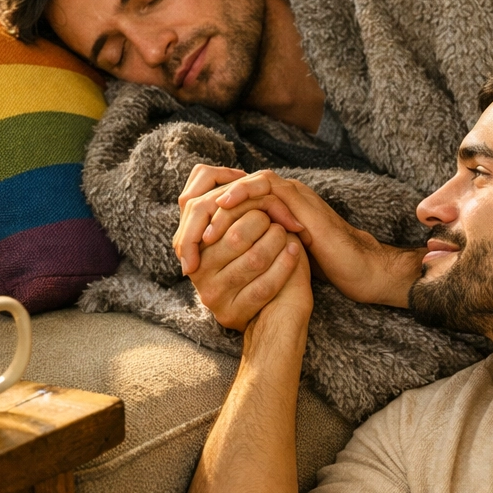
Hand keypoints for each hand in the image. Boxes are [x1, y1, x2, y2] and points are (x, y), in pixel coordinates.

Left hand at [176, 167, 423, 307]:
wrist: (353, 268)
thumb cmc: (315, 267)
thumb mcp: (270, 261)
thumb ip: (246, 255)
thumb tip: (212, 268)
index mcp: (261, 209)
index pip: (219, 200)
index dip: (195, 223)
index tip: (184, 254)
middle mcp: (270, 195)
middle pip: (222, 187)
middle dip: (197, 215)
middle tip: (185, 244)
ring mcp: (284, 192)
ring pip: (238, 183)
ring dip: (215, 205)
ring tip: (200, 231)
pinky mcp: (296, 197)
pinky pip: (263, 186)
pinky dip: (241, 194)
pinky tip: (224, 208)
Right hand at [191, 203, 311, 330]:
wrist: (270, 317)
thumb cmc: (256, 268)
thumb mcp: (238, 238)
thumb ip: (231, 212)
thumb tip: (235, 175)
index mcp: (196, 252)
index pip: (219, 218)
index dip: (247, 206)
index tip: (268, 201)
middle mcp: (199, 275)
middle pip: (237, 236)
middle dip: (265, 222)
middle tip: (282, 220)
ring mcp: (214, 296)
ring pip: (254, 258)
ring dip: (279, 240)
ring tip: (292, 234)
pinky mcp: (232, 314)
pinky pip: (264, 285)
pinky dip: (286, 263)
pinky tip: (297, 252)